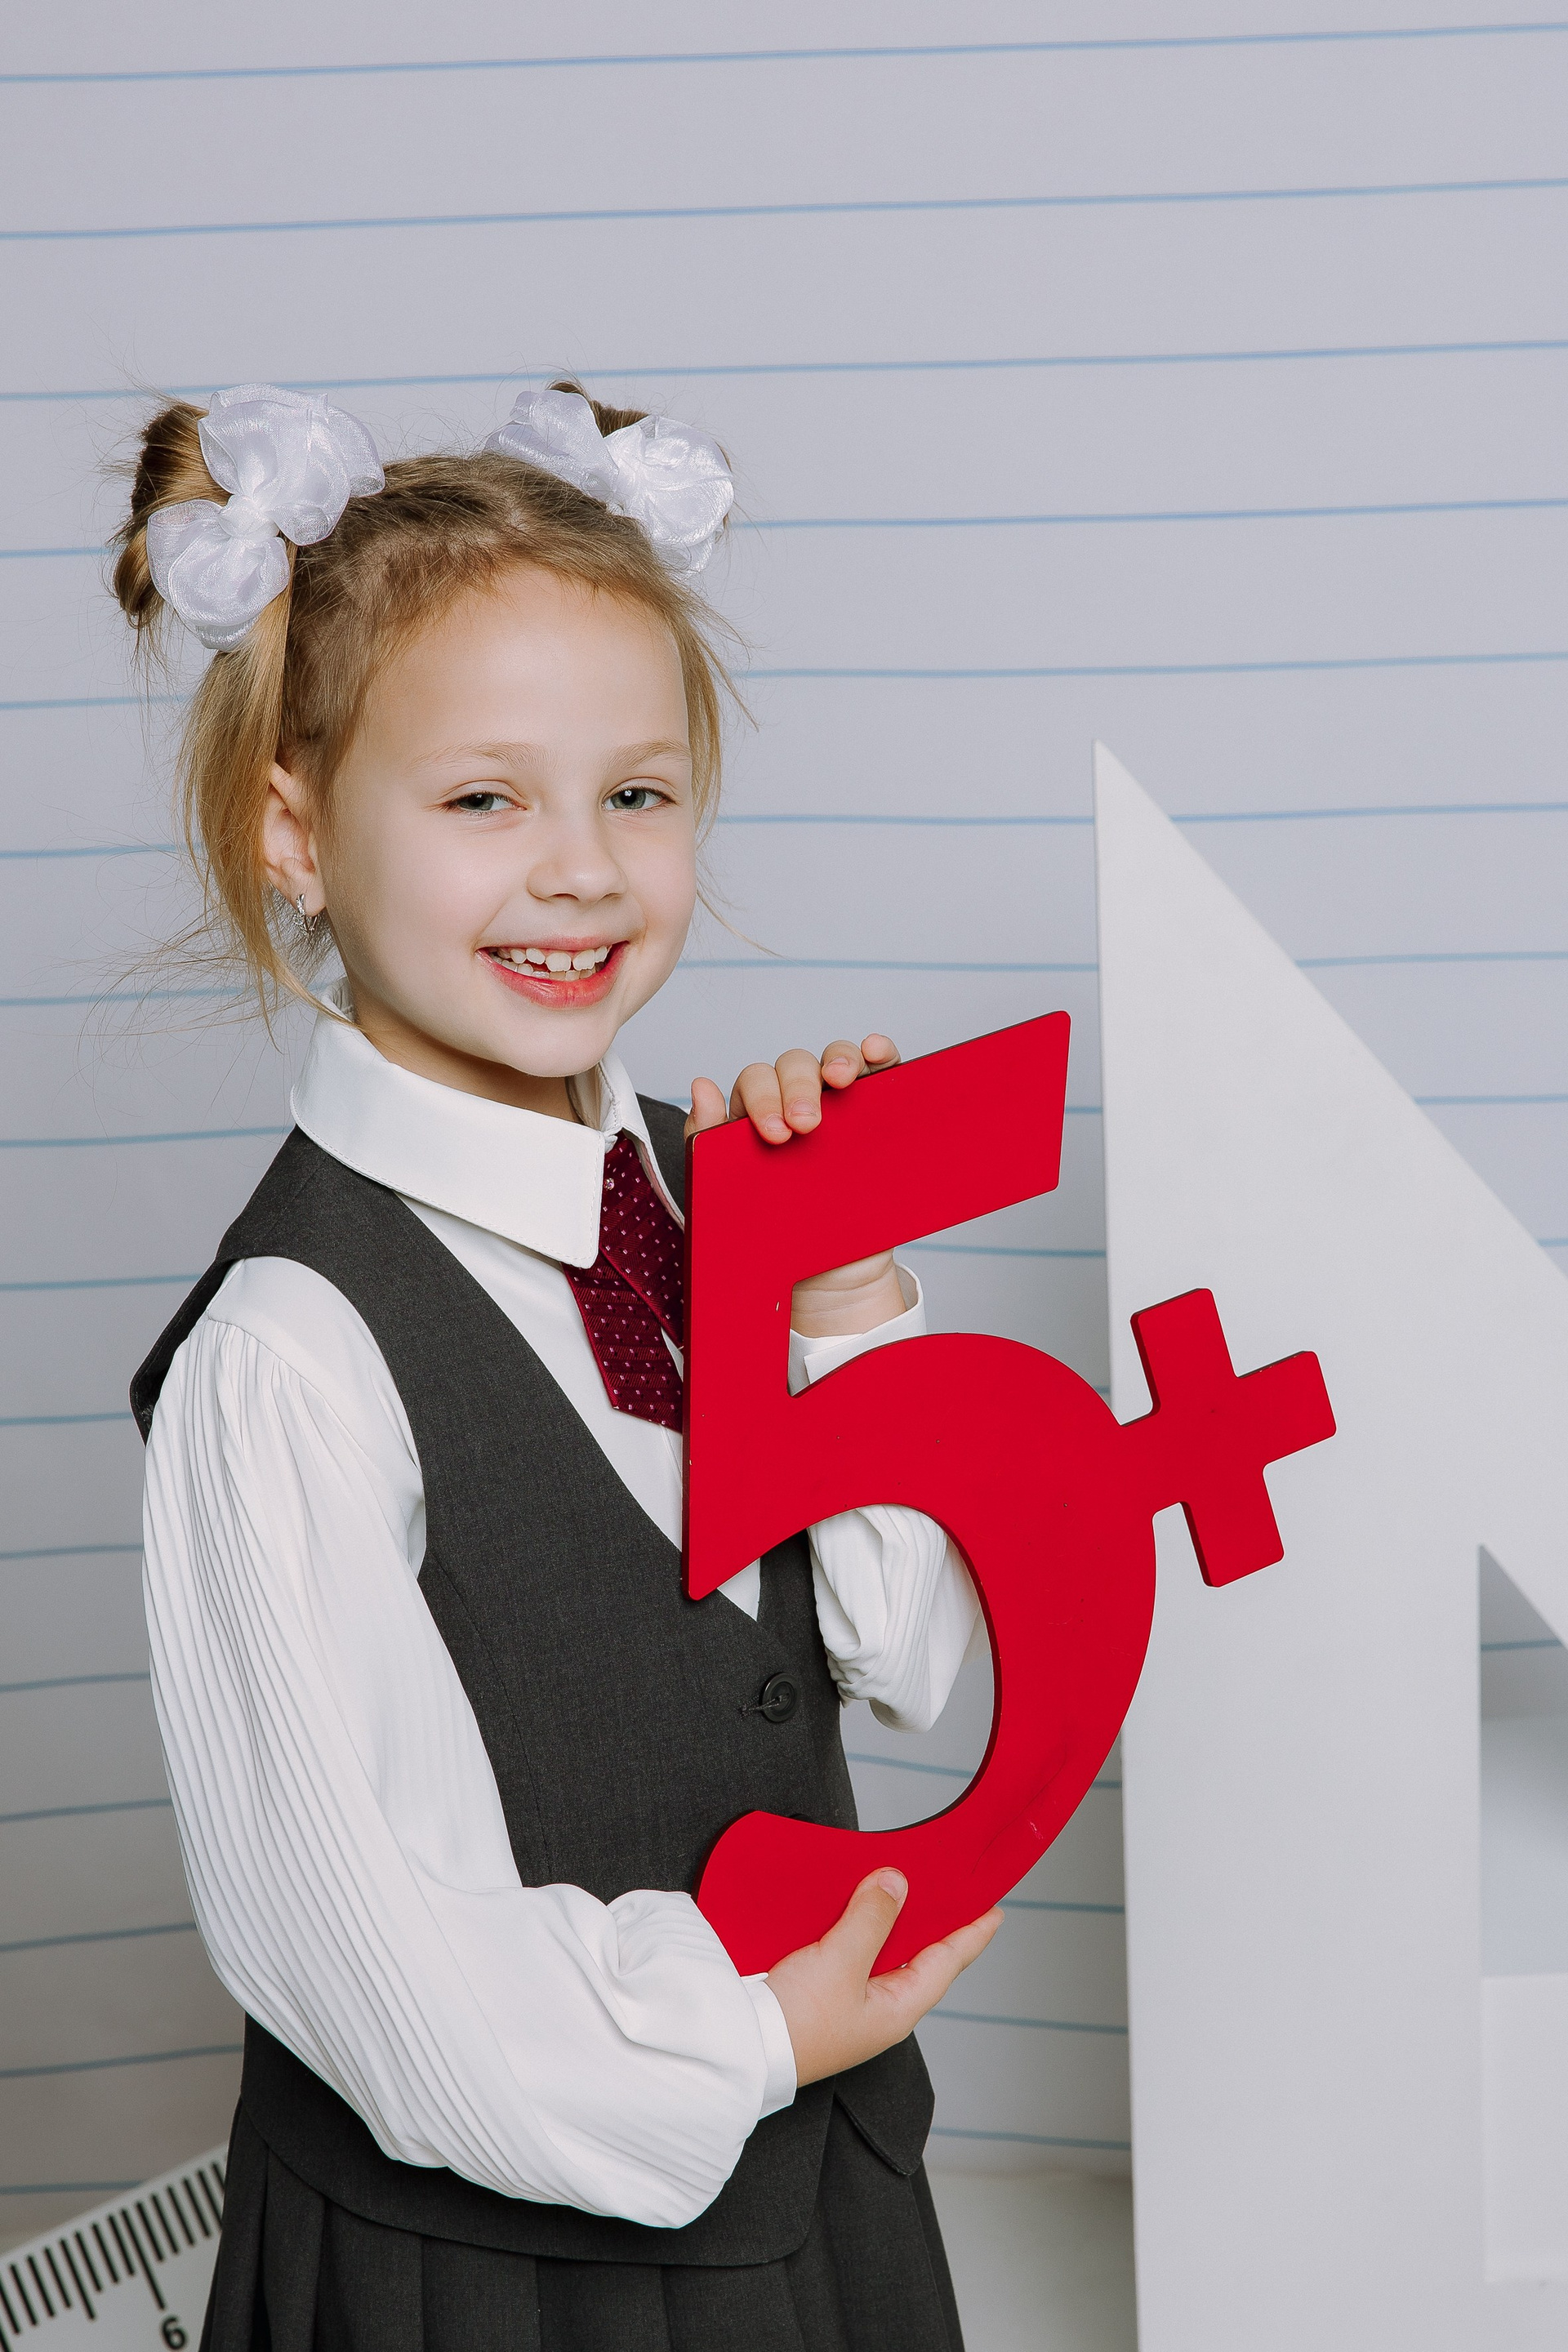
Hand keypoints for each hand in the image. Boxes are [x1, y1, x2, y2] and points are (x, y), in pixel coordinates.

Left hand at [687, 1036, 906, 1337]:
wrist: (824, 1279)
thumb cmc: (771, 1236)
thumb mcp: (728, 1196)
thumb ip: (706, 1144)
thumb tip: (701, 1086)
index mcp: (755, 1117)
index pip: (755, 1083)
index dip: (762, 1098)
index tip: (774, 1135)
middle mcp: (796, 1103)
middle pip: (793, 1067)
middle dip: (797, 1089)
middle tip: (804, 1127)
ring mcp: (839, 1108)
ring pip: (835, 1059)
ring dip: (837, 1059)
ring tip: (839, 1081)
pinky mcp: (875, 1116)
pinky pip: (879, 1073)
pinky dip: (879, 1053)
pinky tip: (873, 1053)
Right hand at [766, 1869, 1001, 2085]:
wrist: (739, 2049)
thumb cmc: (794, 2023)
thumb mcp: (841, 1962)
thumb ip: (872, 1918)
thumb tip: (897, 1883)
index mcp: (898, 2008)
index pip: (947, 1961)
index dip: (972, 1933)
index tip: (994, 1909)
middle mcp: (879, 2007)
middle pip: (917, 1953)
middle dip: (929, 1919)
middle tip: (945, 1885)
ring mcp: (850, 2002)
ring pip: (881, 1951)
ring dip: (886, 1918)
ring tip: (895, 1883)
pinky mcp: (820, 1993)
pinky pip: (849, 1952)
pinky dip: (853, 1926)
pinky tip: (846, 1906)